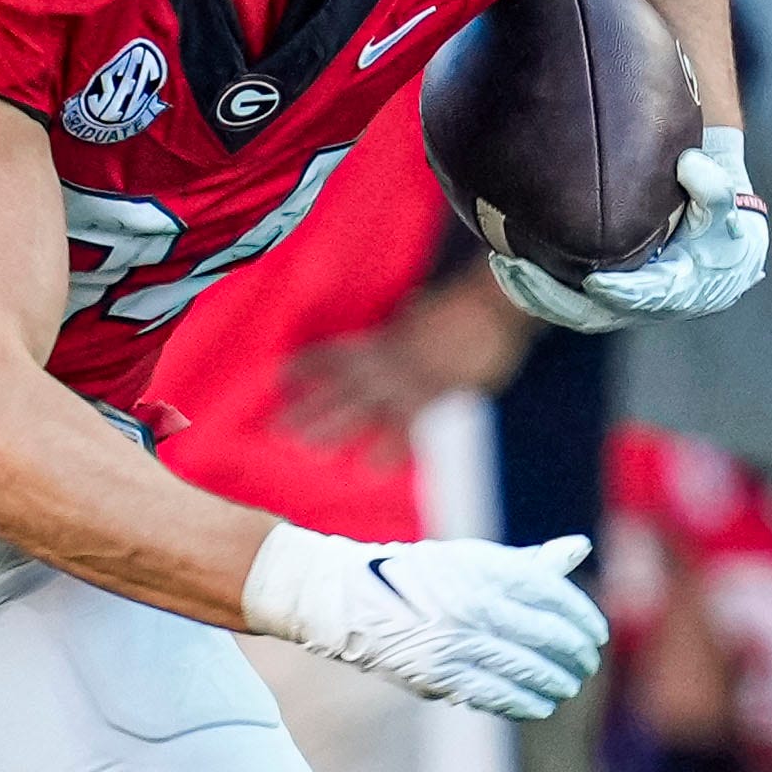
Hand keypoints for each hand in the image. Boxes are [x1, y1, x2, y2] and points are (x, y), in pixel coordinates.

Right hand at [243, 524, 606, 719]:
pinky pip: (494, 695)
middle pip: (545, 636)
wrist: (351, 600)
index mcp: (484, 569)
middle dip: (574, 656)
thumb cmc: (422, 576)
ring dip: (555, 683)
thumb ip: (530, 561)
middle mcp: (473, 603)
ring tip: (567, 687)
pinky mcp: (437, 674)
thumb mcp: (475, 559)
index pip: (552, 595)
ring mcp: (455, 641)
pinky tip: (540, 705)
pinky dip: (524, 703)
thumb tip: (581, 547)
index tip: (597, 635)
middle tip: (588, 665)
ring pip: (524, 670)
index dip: (582, 618)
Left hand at [276, 269, 535, 457]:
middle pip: (338, 387)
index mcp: (385, 338)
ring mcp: (407, 381)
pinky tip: (370, 467)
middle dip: (308, 407)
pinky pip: (407, 428)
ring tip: (307, 447)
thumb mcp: (427, 308)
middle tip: (277, 427)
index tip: (280, 376)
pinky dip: (389, 448)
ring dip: (334, 428)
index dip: (308, 365)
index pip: (336, 353)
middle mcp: (387, 361)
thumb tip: (407, 309)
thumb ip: (411, 317)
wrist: (493, 303)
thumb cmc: (464, 304)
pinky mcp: (434, 399)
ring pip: (361, 408)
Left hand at [491, 130, 768, 331]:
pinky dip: (530, 289)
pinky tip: (503, 262)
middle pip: (592, 312)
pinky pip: (558, 303)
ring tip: (502, 264)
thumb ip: (713, 188)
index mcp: (680, 290)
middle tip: (520, 269)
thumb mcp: (725, 205)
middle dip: (554, 296)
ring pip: (568, 311)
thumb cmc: (718, 223)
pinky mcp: (596, 301)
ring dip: (533, 293)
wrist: (712, 243)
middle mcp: (643, 307)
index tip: (596, 282)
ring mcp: (616, 307)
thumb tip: (688, 164)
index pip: (648, 297)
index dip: (622, 293)